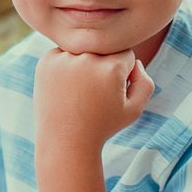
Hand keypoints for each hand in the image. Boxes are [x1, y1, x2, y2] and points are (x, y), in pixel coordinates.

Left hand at [33, 47, 154, 153]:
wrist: (65, 141)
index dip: (122, 74)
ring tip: (79, 93)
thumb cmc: (102, 126)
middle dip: (103, 67)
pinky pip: (63, 54)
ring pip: (83, 50)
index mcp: (112, 67)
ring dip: (83, 64)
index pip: (125, 54)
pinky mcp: (46, 62)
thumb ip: (145, 83)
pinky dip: (65, 67)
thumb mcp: (134, 110)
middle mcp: (87, 58)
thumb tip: (134, 62)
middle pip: (104, 50)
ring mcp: (64, 58)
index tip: (112, 91)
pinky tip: (65, 89)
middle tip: (94, 93)